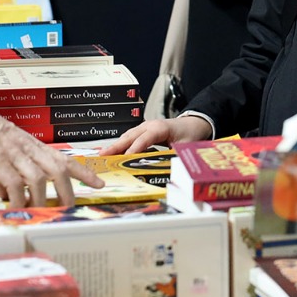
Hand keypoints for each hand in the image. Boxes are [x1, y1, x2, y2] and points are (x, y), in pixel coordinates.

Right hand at [0, 101, 103, 207]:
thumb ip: (6, 171)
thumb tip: (8, 194)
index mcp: (29, 144)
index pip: (64, 158)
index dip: (84, 172)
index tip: (99, 184)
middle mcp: (25, 148)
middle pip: (58, 169)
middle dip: (67, 192)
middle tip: (69, 210)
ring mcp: (11, 153)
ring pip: (39, 179)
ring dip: (41, 200)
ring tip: (39, 214)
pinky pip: (12, 184)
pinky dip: (16, 200)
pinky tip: (15, 209)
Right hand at [98, 115, 213, 155]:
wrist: (193, 124)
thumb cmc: (189, 135)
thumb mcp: (185, 147)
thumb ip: (175, 157)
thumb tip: (168, 172)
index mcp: (161, 128)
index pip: (145, 138)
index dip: (135, 148)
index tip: (125, 158)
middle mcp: (150, 125)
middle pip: (131, 135)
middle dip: (116, 146)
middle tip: (103, 155)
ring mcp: (145, 127)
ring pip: (127, 136)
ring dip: (116, 146)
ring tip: (103, 156)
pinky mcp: (143, 131)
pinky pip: (130, 137)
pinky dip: (121, 144)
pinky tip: (113, 153)